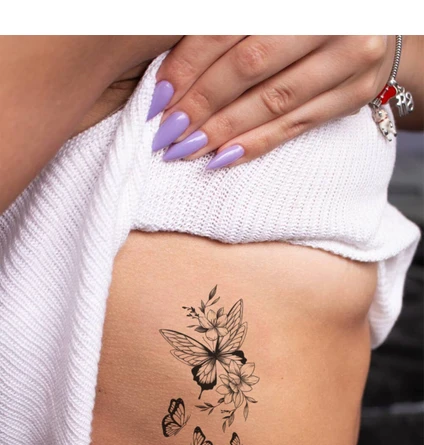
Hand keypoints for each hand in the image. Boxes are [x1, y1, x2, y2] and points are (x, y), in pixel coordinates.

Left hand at [148, 35, 395, 168]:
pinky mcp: (355, 92)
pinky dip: (257, 143)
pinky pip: (298, 124)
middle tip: (168, 130)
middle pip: (250, 64)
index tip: (159, 95)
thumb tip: (169, 77)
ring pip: (273, 100)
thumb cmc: (304, 16)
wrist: (371, 22)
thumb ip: (225, 29)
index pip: (228, 26)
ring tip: (188, 148)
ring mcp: (350, 56)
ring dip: (224, 129)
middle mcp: (330, 18)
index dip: (189, 62)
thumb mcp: (270, 12)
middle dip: (202, 101)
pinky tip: (224, 157)